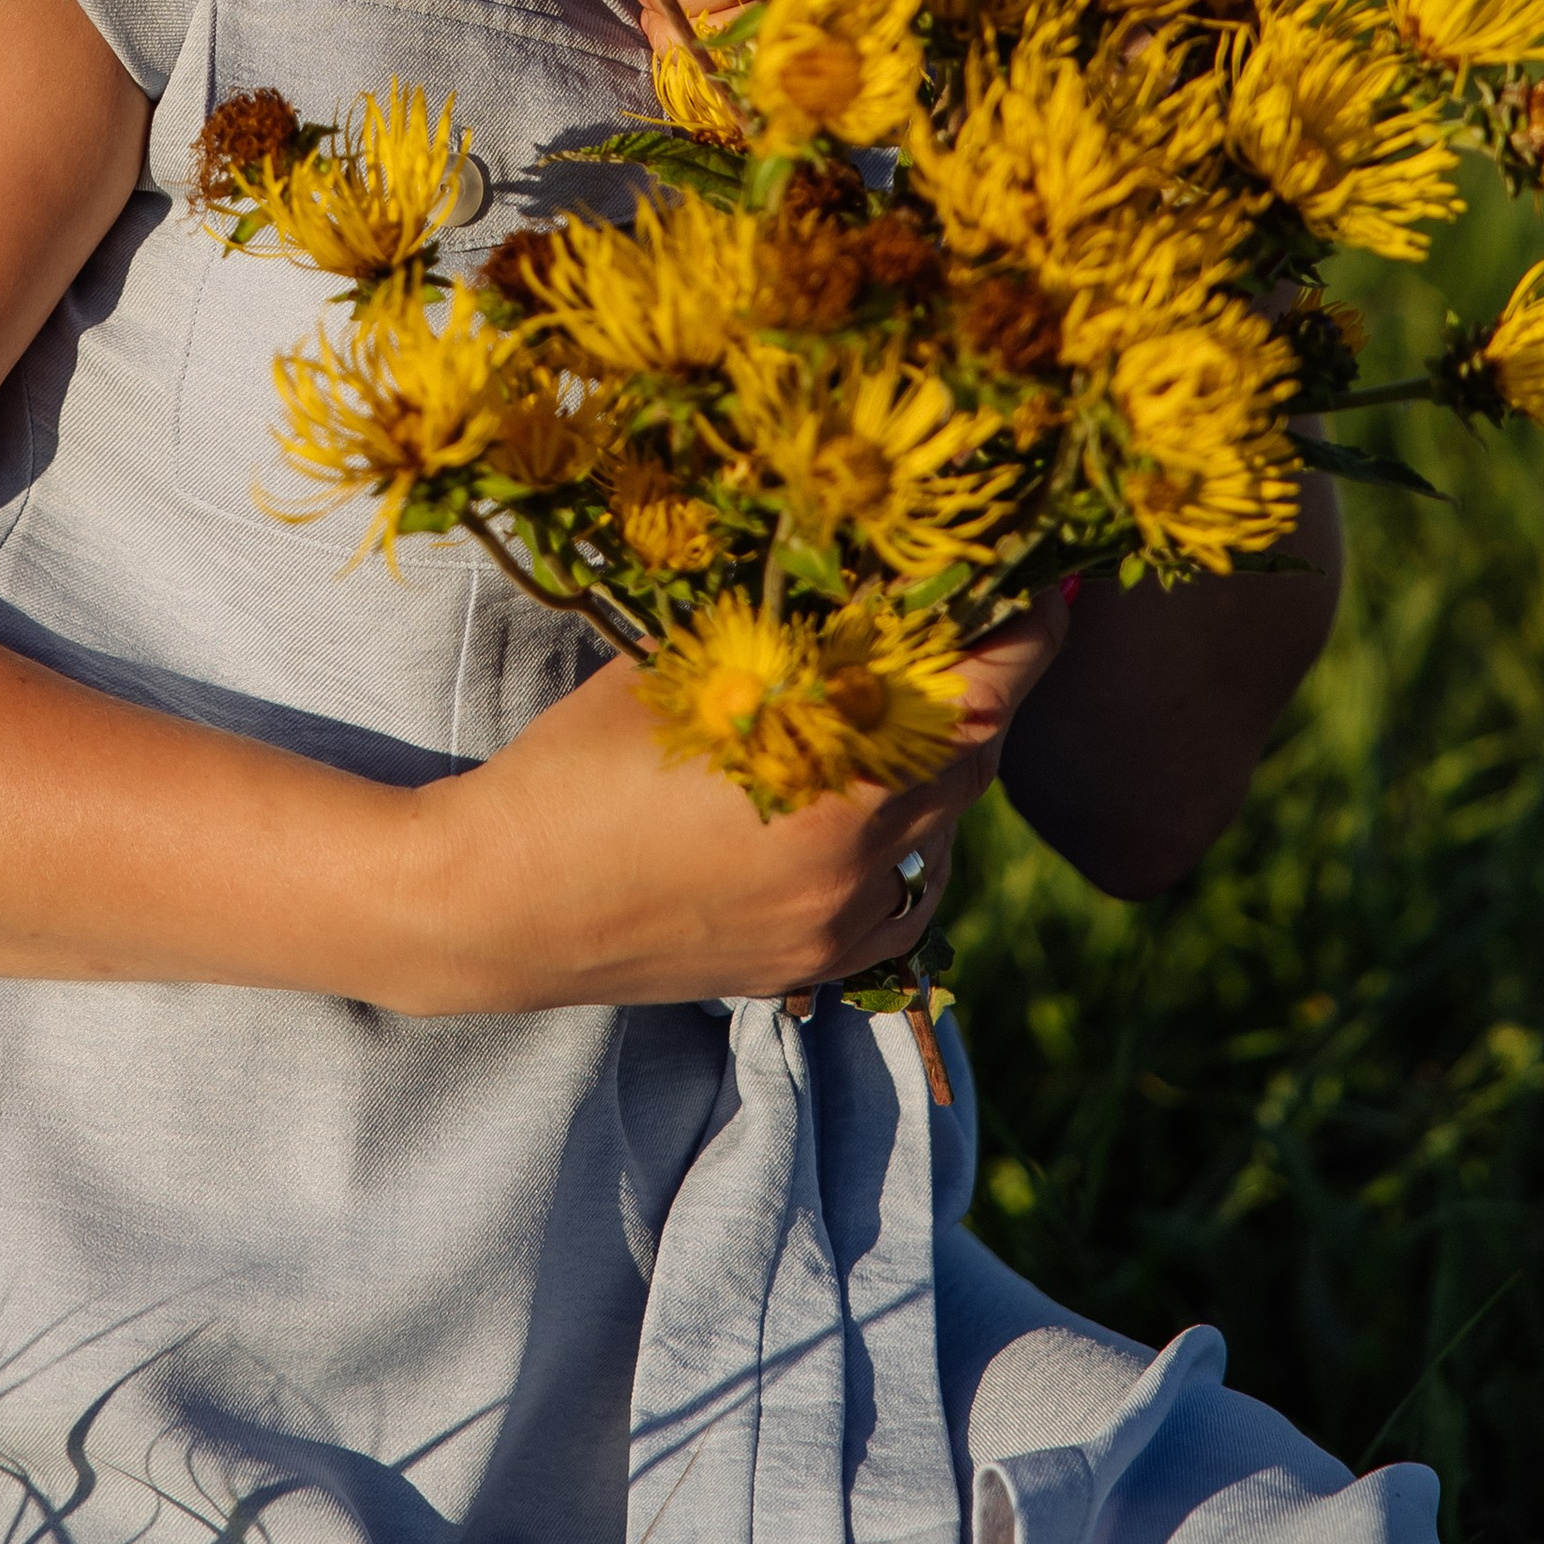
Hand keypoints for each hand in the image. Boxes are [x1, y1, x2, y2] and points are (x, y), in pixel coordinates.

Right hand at [400, 595, 1068, 1013]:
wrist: (498, 899)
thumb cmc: (578, 760)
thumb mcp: (691, 667)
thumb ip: (794, 633)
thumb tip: (878, 575)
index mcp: (832, 784)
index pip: (980, 700)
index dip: (1026, 636)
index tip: (1045, 584)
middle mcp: (854, 869)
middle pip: (971, 762)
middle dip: (983, 687)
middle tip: (980, 619)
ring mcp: (835, 931)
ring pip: (940, 833)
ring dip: (942, 763)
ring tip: (907, 700)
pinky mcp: (809, 968)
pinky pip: (902, 896)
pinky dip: (908, 840)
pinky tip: (873, 796)